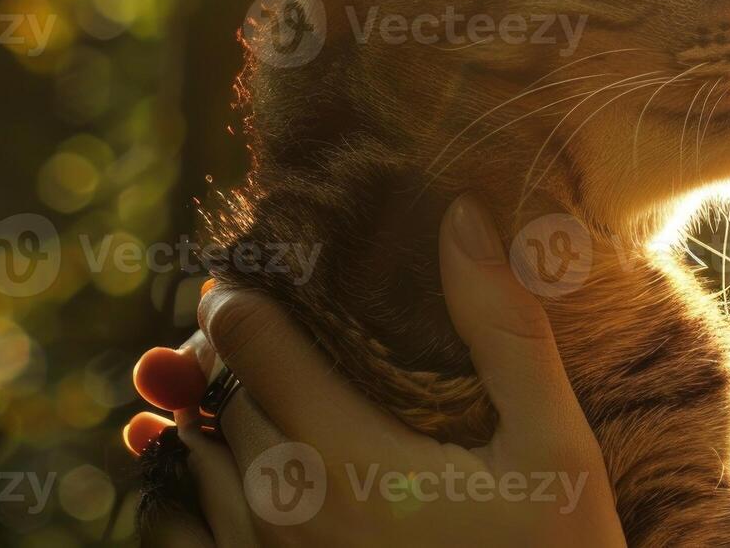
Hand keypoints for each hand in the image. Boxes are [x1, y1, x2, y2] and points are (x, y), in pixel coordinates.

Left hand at [126, 195, 624, 546]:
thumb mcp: (553, 442)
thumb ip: (502, 330)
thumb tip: (462, 214)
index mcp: (347, 460)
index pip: (250, 342)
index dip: (241, 293)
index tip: (256, 270)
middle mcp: (286, 514)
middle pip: (219, 396)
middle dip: (232, 349)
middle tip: (267, 321)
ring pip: (193, 461)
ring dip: (209, 414)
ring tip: (245, 384)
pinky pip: (176, 536)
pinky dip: (176, 493)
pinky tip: (209, 468)